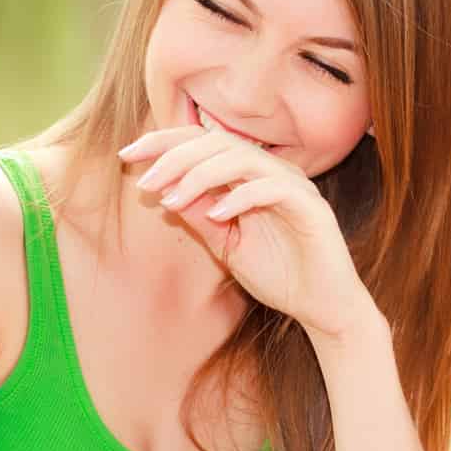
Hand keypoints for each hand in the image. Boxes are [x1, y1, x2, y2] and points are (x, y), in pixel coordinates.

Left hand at [122, 126, 375, 338]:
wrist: (322, 308)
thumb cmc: (278, 275)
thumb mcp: (225, 245)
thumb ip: (199, 217)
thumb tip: (163, 192)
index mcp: (251, 175)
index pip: (203, 143)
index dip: (163, 143)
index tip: (127, 156)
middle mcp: (272, 171)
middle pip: (217, 142)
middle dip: (174, 157)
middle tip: (145, 181)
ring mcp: (294, 186)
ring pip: (241, 158)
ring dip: (200, 175)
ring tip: (172, 198)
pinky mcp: (311, 207)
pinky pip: (272, 188)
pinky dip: (240, 198)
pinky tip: (215, 216)